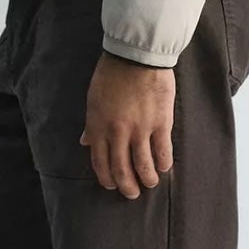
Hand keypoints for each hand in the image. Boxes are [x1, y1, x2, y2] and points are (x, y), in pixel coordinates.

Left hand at [79, 52, 175, 197]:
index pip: (100, 161)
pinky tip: (163, 167)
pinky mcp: (161, 123)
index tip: (112, 184)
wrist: (136, 55)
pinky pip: (162, 151)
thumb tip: (85, 142)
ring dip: (147, 179)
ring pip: (143, 165)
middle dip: (127, 186)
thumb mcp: (93, 99)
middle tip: (132, 193)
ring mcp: (140, 129)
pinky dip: (163, 163)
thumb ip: (91, 124)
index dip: (106, 178)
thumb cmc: (112, 73)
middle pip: (121, 168)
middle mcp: (117, 132)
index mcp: (98, 126)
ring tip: (150, 184)